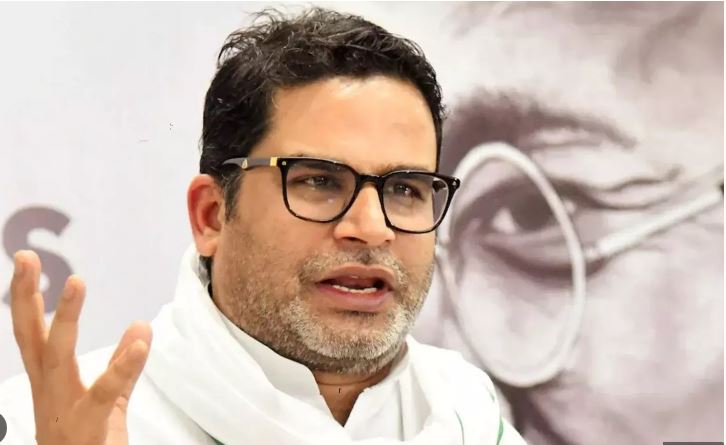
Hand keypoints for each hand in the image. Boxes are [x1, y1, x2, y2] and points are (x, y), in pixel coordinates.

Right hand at [10, 250, 152, 444]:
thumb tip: (140, 324)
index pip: (33, 333)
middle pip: (32, 338)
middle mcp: (49, 392)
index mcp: (50, 382)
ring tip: (76, 280)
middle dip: (25, 297)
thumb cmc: (87, 442)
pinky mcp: (88, 427)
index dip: (27, 298)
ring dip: (66, 318)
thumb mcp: (106, 398)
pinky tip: (139, 341)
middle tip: (26, 257)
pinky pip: (105, 393)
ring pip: (58, 358)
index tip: (25, 261)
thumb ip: (122, 364)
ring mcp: (63, 409)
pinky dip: (123, 366)